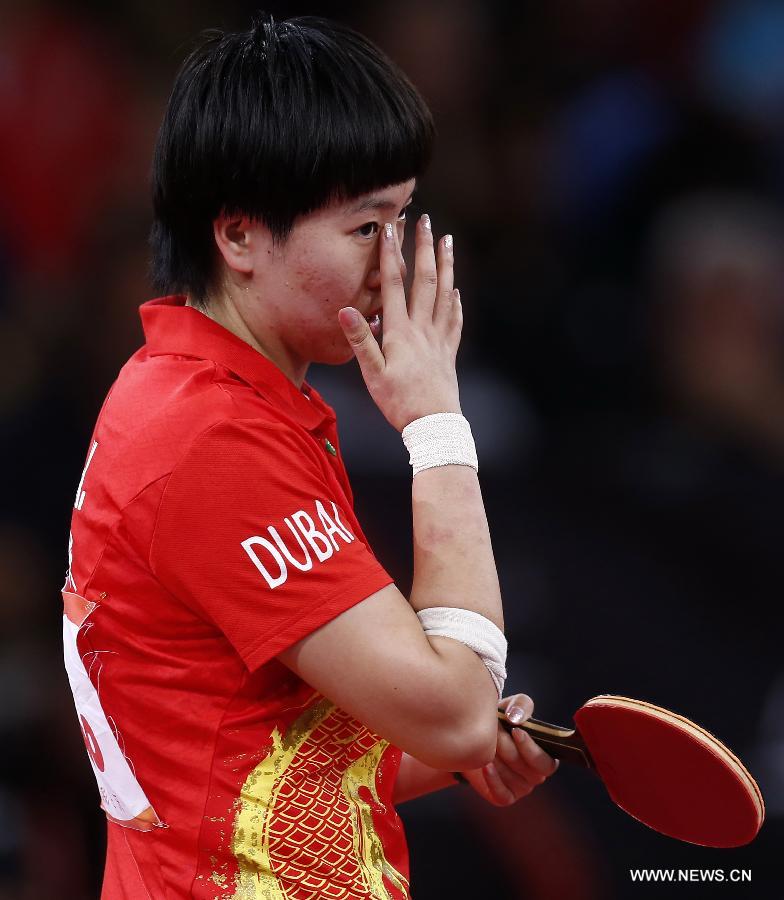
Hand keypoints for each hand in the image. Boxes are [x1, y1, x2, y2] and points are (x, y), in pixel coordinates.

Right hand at [338, 215, 462, 431]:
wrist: (434, 425)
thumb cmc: (399, 402)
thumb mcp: (373, 374)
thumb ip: (361, 340)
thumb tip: (346, 309)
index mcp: (400, 332)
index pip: (394, 284)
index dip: (391, 255)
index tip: (390, 229)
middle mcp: (422, 329)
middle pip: (424, 281)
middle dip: (424, 248)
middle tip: (426, 221)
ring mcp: (439, 339)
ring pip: (445, 294)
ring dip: (446, 265)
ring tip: (447, 241)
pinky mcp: (448, 352)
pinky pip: (455, 320)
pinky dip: (456, 301)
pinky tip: (456, 291)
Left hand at [456, 693, 558, 805]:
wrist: (472, 736)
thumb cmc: (499, 720)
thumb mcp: (511, 707)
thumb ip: (521, 705)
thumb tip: (517, 718)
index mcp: (544, 756)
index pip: (548, 763)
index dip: (532, 748)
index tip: (516, 731)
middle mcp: (535, 775)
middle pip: (529, 770)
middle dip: (510, 750)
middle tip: (495, 734)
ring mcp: (520, 788)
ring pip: (514, 779)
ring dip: (498, 759)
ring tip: (486, 743)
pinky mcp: (503, 796)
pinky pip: (502, 795)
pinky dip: (493, 780)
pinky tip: (486, 765)